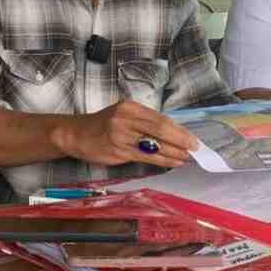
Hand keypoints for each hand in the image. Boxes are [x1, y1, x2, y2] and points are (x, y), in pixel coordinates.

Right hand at [52, 100, 197, 168]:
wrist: (75, 134)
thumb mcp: (122, 114)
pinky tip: (172, 162)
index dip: (179, 130)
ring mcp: (121, 136)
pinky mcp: (118, 152)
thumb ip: (144, 121)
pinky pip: (146, 158)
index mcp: (129, 107)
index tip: (193, 138)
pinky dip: (162, 161)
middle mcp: (125, 119)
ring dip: (174, 154)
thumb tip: (173, 132)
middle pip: (160, 131)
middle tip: (195, 149)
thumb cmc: (102, 124)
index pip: (160, 119)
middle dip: (181, 141)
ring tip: (187, 158)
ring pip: (155, 146)